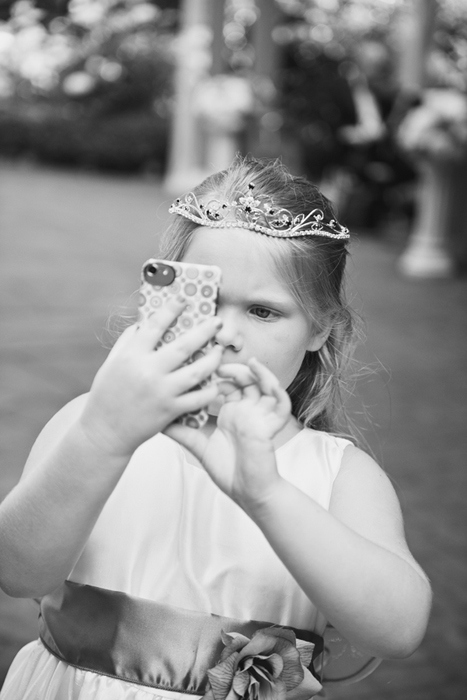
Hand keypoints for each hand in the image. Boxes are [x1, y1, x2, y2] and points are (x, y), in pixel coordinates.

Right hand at [79, 297, 222, 457]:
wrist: (104, 432)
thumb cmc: (106, 395)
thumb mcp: (112, 363)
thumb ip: (128, 342)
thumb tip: (144, 324)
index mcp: (132, 356)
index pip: (155, 325)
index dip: (172, 310)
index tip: (184, 299)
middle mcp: (148, 371)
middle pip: (185, 346)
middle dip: (205, 331)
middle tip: (217, 321)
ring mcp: (162, 392)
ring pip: (198, 371)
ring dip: (213, 359)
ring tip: (219, 351)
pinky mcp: (170, 410)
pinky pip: (198, 398)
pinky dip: (210, 390)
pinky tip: (216, 382)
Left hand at [164, 358, 291, 510]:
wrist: (247, 493)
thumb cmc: (227, 470)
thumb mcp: (198, 445)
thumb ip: (182, 430)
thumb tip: (158, 420)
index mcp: (231, 413)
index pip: (227, 385)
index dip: (218, 373)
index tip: (202, 363)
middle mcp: (246, 411)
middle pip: (246, 380)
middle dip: (234, 370)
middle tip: (217, 365)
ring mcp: (260, 416)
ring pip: (266, 386)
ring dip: (258, 373)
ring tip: (247, 363)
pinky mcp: (271, 425)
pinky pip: (281, 403)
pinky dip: (278, 390)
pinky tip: (266, 380)